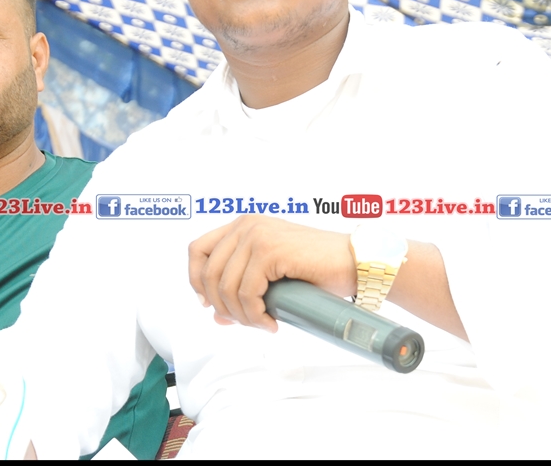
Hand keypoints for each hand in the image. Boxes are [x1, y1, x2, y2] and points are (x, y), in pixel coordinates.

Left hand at [188, 216, 353, 331]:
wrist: (353, 262)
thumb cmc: (318, 268)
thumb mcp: (271, 277)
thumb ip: (242, 288)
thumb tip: (216, 315)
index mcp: (244, 225)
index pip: (198, 250)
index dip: (196, 280)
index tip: (210, 304)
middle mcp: (247, 226)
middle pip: (208, 273)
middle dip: (223, 306)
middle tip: (247, 322)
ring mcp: (257, 235)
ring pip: (226, 287)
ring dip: (242, 316)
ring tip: (263, 324)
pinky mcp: (270, 250)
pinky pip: (246, 293)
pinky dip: (255, 315)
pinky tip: (271, 322)